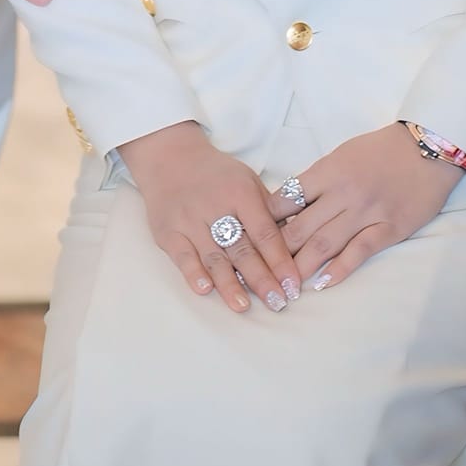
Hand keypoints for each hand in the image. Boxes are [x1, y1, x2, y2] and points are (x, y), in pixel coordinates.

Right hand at [121, 122, 299, 314]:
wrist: (170, 158)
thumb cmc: (217, 176)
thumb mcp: (248, 181)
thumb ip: (269, 211)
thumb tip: (296, 243)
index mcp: (241, 193)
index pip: (265, 232)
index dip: (281, 261)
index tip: (293, 286)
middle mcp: (215, 207)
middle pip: (241, 249)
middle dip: (261, 279)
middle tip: (277, 303)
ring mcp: (189, 220)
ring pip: (213, 257)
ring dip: (230, 284)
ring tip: (244, 306)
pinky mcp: (168, 231)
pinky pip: (182, 256)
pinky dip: (193, 274)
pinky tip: (205, 289)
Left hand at [270, 124, 461, 290]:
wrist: (427, 147)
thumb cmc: (380, 150)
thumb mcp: (341, 156)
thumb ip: (317, 180)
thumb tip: (288, 204)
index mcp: (327, 171)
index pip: (286, 199)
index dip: (266, 222)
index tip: (252, 239)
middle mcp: (343, 193)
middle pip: (301, 227)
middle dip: (277, 252)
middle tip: (259, 271)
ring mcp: (366, 212)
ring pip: (325, 243)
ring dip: (302, 266)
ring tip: (285, 285)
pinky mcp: (389, 228)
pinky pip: (359, 251)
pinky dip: (340, 269)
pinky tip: (323, 283)